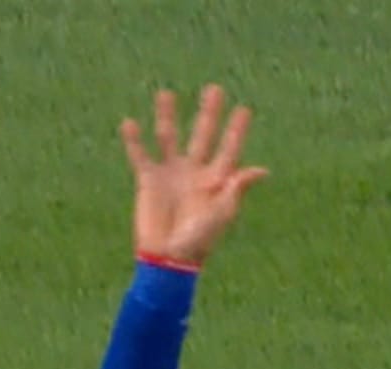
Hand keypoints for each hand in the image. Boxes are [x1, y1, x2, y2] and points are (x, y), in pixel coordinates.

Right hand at [118, 85, 269, 266]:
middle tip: (214, 89)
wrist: (168, 257)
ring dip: (167, 116)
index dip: (236, 130)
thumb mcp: (222, 213)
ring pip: (169, 137)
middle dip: (209, 114)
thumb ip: (237, 188)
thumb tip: (261, 170)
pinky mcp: (148, 180)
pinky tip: (130, 123)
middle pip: (203, 135)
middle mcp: (194, 172)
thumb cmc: (200, 239)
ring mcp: (171, 174)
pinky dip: (133, 140)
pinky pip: (140, 154)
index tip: (244, 109)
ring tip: (166, 94)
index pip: (229, 149)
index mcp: (216, 180)